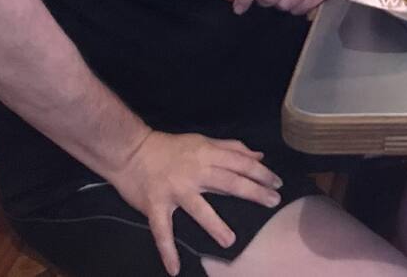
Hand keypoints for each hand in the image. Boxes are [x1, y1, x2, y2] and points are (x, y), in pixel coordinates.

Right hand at [106, 131, 282, 275]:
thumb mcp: (203, 142)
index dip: (261, 173)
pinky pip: (162, 231)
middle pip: (228, 183)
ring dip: (215, 226)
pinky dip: (167, 250)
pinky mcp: (155, 206)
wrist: (129, 151)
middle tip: (273, 203)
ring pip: (198, 209)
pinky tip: (175, 269)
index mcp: (207, 155)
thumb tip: (258, 156)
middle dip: (253, 192)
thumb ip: (231, 149)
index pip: (240, 164)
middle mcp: (194, 173)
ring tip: (230, 241)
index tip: (277, 184)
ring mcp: (175, 191)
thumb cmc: (170, 147)